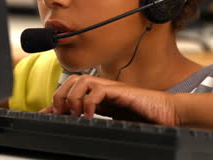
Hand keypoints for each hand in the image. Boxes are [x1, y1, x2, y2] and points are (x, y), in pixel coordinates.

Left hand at [39, 75, 180, 125]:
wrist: (169, 113)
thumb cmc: (147, 118)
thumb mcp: (117, 123)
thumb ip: (99, 123)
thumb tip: (81, 131)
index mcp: (100, 97)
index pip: (73, 92)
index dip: (56, 101)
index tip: (44, 114)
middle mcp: (103, 89)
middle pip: (72, 80)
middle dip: (60, 95)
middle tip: (59, 113)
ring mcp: (112, 88)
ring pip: (81, 80)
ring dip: (73, 97)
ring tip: (74, 114)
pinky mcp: (121, 91)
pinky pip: (98, 89)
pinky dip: (89, 102)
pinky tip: (90, 116)